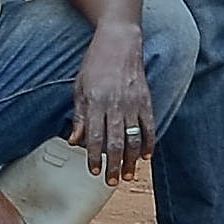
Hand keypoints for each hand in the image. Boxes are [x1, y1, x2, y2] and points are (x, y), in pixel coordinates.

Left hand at [69, 16, 159, 180]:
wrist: (119, 40)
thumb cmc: (96, 64)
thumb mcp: (79, 88)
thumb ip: (79, 116)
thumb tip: (74, 141)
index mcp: (95, 101)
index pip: (94, 137)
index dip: (94, 157)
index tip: (94, 171)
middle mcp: (115, 104)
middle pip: (116, 142)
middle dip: (114, 165)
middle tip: (112, 182)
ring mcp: (133, 102)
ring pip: (134, 138)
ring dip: (132, 160)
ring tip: (129, 175)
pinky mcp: (146, 99)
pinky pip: (149, 125)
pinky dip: (149, 142)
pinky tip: (146, 156)